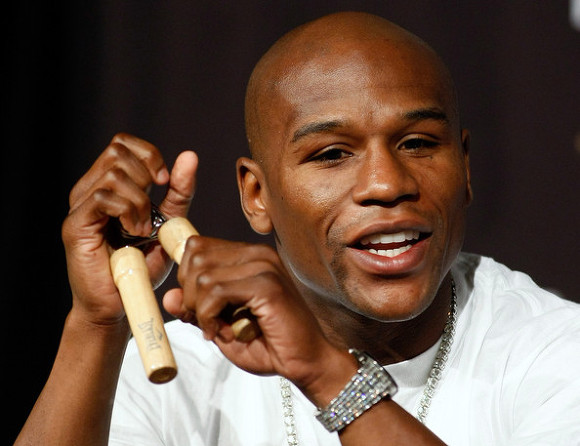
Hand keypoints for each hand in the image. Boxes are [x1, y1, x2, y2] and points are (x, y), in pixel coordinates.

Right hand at [62, 133, 196, 324]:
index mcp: (107, 185)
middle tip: (154, 209)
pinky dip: (128, 212)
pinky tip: (134, 233)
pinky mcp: (76, 225)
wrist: (120, 303)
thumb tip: (189, 156)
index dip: (148, 154)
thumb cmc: (141, 266)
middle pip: (117, 150)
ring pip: (114, 174)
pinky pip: (104, 198)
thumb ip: (178, 193)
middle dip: (146, 175)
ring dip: (140, 201)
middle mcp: (88, 190)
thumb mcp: (167, 223)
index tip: (165, 181)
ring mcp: (79, 206)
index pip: (122, 143)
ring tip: (143, 229)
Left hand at [162, 236, 354, 396]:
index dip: (186, 277)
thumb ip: (196, 308)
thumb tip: (168, 296)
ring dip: (200, 310)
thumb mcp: (222, 325)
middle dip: (189, 294)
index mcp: (249, 256)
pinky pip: (216, 292)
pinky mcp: (267, 285)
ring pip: (202, 275)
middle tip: (206, 321)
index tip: (196, 308)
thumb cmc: (269, 343)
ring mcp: (264, 266)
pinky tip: (223, 333)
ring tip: (218, 329)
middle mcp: (257, 254)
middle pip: (195, 256)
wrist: (307, 362)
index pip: (197, 246)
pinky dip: (209, 317)